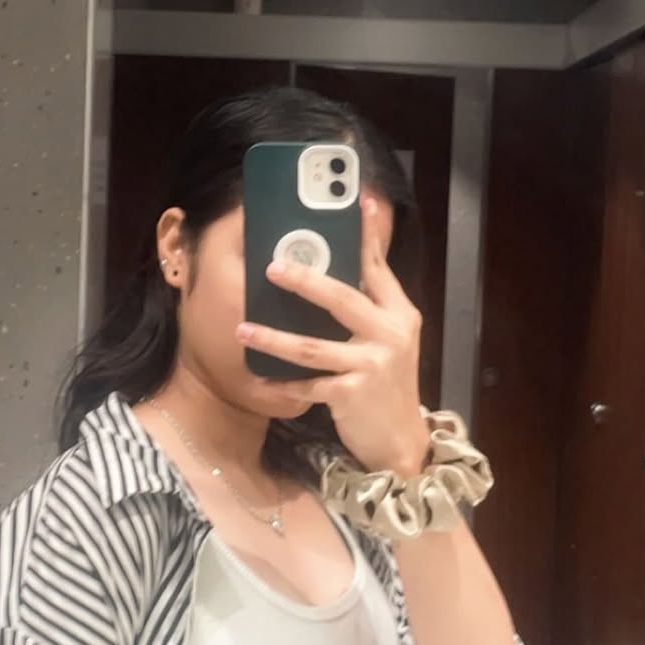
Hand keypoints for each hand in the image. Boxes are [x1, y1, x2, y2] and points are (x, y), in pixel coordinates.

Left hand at [237, 195, 428, 474]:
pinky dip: (281, 384)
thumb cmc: (386, 386)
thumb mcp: (390, 341)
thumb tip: (340, 268)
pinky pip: (308, 386)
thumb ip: (369, 307)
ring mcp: (373, 365)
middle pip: (341, 297)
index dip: (366, 234)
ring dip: (274, 338)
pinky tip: (258, 379)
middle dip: (304, 280)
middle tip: (271, 266)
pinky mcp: (354, 395)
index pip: (378, 267)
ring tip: (244, 329)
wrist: (400, 442)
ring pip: (313, 346)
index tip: (356, 202)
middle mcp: (390, 334)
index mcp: (399, 314)